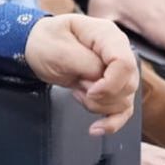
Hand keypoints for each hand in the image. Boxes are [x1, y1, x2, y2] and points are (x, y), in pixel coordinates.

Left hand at [23, 14, 137, 134]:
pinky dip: (111, 122)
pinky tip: (96, 129)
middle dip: (101, 95)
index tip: (90, 91)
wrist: (36, 47)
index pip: (125, 63)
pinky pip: (122, 110)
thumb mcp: (59, 49)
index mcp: (107, 35)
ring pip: (124, 100)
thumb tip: (102, 79)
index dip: (110, 83)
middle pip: (128, 84)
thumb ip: (85, 63)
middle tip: (78, 86)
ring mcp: (117, 70)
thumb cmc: (45, 41)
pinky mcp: (112, 87)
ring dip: (98, 105)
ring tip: (77, 91)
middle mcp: (118, 51)